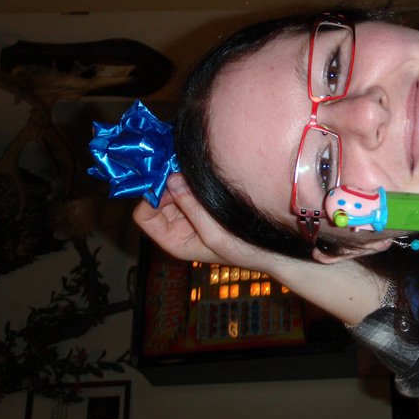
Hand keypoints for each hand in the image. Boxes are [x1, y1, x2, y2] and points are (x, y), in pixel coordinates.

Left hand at [133, 172, 272, 270]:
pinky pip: (188, 187)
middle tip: (184, 167)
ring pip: (172, 189)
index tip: (170, 183)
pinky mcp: (203, 203)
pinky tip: (204, 173)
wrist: (273, 250)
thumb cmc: (244, 250)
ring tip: (197, 170)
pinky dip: (192, 179)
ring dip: (181, 178)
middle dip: (166, 184)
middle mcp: (176, 226)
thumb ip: (192, 207)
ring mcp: (190, 213)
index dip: (152, 198)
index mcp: (173, 240)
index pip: (144, 215)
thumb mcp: (215, 234)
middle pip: (156, 198)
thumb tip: (172, 178)